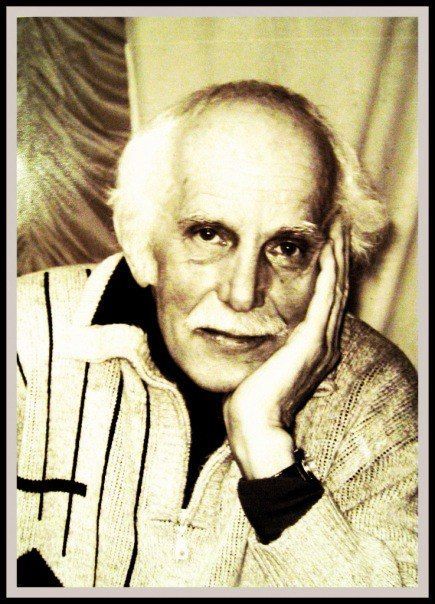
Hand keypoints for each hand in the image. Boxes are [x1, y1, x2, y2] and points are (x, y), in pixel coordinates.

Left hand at [223, 219, 349, 478]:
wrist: (253, 422)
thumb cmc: (252, 393)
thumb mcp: (263, 358)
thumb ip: (269, 340)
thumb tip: (255, 324)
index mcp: (315, 343)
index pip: (327, 296)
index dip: (330, 265)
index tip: (325, 237)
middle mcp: (325, 340)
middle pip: (337, 286)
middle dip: (338, 251)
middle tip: (337, 220)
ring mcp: (321, 342)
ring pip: (335, 287)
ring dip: (337, 254)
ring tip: (336, 226)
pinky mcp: (312, 343)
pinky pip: (325, 300)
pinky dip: (328, 274)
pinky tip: (328, 251)